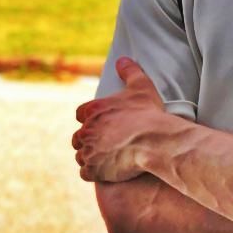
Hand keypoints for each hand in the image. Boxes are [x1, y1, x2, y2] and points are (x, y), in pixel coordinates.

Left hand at [72, 57, 167, 182]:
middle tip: (106, 145)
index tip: (102, 125)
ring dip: (90, 158)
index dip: (90, 120)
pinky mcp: (94, 169)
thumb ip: (130, 71)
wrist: (155, 140)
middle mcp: (86, 130)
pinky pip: (86, 174)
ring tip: (107, 160)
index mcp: (93, 110)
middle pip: (78, 138)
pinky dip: (94, 174)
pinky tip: (106, 172)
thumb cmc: (148, 113)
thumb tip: (122, 59)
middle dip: (88, 141)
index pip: (80, 114)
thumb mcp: (141, 86)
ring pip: (81, 156)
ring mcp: (88, 151)